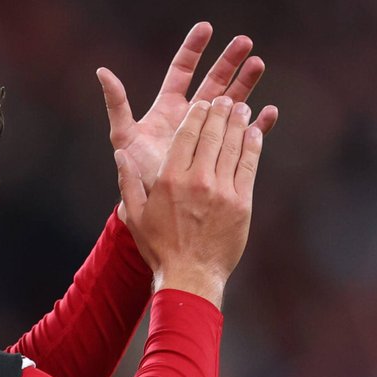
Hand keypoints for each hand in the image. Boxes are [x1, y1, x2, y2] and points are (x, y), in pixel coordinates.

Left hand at [98, 24, 278, 218]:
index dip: (193, 49)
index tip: (207, 28)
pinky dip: (258, 125)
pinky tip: (270, 113)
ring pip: (231, 102)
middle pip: (212, 81)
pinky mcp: (223, 156)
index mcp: (168, 108)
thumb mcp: (124, 136)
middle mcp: (190, 116)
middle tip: (245, 43)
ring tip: (259, 65)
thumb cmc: (136, 172)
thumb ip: (116, 104)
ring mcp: (209, 135)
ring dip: (246, 84)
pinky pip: (245, 136)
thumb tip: (102, 71)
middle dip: (228, 61)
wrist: (156, 209)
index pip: (182, 70)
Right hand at [115, 97, 268, 305]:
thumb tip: (121, 155)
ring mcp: (221, 191)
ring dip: (239, 122)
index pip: (187, 134)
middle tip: (226, 100)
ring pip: (232, 145)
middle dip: (220, 112)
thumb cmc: (160, 249)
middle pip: (212, 134)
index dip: (198, 115)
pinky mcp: (241, 202)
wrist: (190, 277)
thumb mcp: (136, 216)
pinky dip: (252, 145)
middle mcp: (196, 180)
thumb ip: (128, 183)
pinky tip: (255, 132)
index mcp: (169, 179)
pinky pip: (249, 165)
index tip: (203, 104)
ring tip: (242, 108)